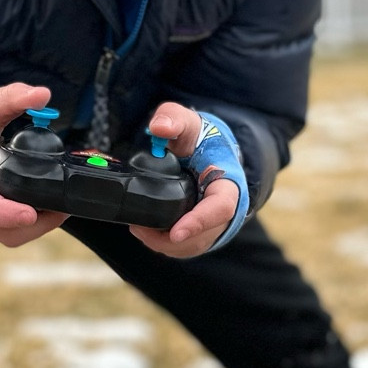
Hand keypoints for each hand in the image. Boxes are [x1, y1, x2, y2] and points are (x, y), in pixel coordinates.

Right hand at [0, 82, 66, 246]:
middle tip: (63, 205)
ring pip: (6, 235)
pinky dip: (31, 226)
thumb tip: (42, 95)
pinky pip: (8, 232)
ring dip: (36, 228)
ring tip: (61, 206)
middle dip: (33, 225)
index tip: (29, 212)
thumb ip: (9, 98)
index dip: (3, 213)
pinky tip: (50, 208)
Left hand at [129, 101, 238, 258]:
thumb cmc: (200, 140)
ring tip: (138, 226)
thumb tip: (158, 127)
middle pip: (202, 235)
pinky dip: (163, 244)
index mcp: (229, 183)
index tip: (176, 232)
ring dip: (163, 243)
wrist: (207, 153)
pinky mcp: (202, 234)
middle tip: (138, 226)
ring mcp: (215, 225)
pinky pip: (185, 248)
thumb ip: (173, 119)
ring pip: (191, 246)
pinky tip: (145, 230)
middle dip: (169, 238)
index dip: (199, 222)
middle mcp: (227, 210)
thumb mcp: (187, 122)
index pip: (221, 208)